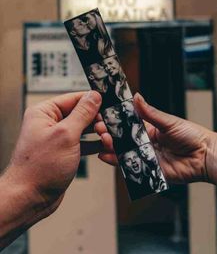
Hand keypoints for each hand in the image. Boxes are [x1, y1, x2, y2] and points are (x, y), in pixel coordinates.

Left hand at [5, 91, 101, 216]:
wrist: (30, 198)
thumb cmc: (39, 168)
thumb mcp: (66, 135)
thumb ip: (82, 114)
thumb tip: (94, 96)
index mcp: (45, 112)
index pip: (74, 98)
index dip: (92, 101)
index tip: (109, 104)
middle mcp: (50, 123)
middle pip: (81, 113)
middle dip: (97, 121)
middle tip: (107, 129)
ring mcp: (58, 138)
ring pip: (84, 129)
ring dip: (98, 134)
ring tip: (108, 139)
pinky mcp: (65, 152)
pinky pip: (83, 143)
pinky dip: (94, 145)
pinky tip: (104, 147)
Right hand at [95, 93, 215, 183]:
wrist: (204, 155)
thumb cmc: (191, 135)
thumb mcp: (169, 121)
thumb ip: (150, 113)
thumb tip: (136, 97)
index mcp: (149, 130)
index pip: (128, 125)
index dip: (116, 121)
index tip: (103, 115)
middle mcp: (145, 143)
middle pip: (123, 139)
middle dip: (110, 133)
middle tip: (100, 128)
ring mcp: (146, 156)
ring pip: (124, 152)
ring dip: (111, 147)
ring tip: (103, 140)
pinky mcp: (148, 169)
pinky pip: (131, 166)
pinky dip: (117, 162)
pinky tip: (106, 156)